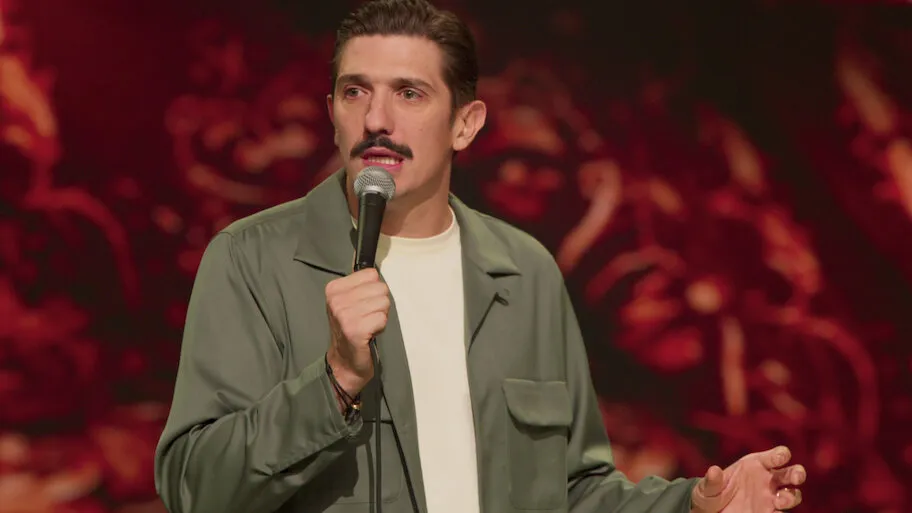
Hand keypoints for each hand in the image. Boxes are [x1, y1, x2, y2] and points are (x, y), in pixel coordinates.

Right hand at [325, 267, 389, 396]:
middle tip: (367, 317)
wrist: (345, 361)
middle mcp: (336, 300)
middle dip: (379, 304)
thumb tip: (378, 276)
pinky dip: (380, 327)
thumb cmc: (352, 328)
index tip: (363, 305)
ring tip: (368, 325)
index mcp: (334, 289)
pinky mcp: (355, 330)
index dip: (373, 291)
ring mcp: (344, 315)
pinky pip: (382, 318)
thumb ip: (361, 286)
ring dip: (381, 316)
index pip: (371, 274)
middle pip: (380, 288)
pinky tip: (369, 333)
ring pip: (384, 303)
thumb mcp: (349, 302)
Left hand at [691, 446, 804, 511]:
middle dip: (797, 473)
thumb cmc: (712, 493)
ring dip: (791, 497)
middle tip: (796, 477)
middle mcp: (768, 481)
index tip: (781, 457)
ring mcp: (770, 499)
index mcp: (755, 465)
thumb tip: (713, 470)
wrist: (711, 512)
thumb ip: (712, 481)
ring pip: (792, 495)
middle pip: (791, 473)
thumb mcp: (708, 488)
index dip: (780, 454)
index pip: (774, 456)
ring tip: (780, 501)